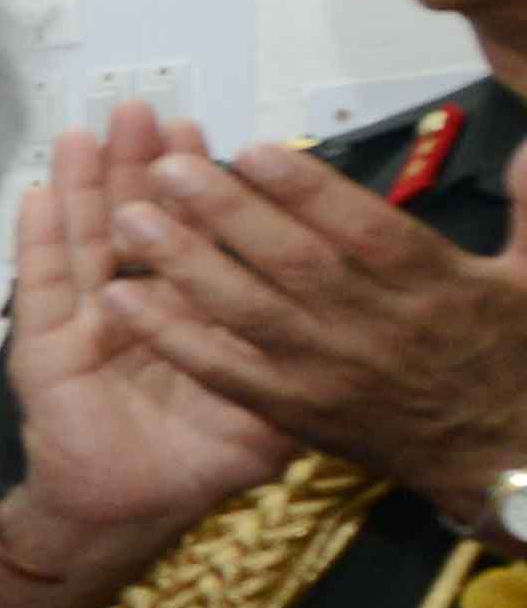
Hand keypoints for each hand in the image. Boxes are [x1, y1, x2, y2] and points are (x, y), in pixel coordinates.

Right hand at [0, 115, 289, 564]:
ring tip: (89, 130)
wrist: (131, 507)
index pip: (196, 233)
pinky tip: (39, 192)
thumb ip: (306, 365)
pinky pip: (41, 284)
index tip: (209, 139)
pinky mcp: (45, 344)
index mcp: (192, 308)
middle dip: (141, 162)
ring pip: (86, 235)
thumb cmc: (196, 459)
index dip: (200, 185)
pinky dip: (37, 238)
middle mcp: (138, 299)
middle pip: (136, 216)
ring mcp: (86, 317)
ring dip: (86, 181)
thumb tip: (359, 318)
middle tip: (148, 111)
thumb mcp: (273, 409)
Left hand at [100, 120, 526, 495]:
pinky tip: (120, 302)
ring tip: (126, 220)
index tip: (252, 150)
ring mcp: (330, 373)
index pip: (363, 228)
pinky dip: (172, 337)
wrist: (504, 457)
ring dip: (183, 265)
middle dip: (224, 213)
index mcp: (435, 286)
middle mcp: (376, 327)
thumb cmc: (512, 356)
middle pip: (293, 263)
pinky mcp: (296, 411)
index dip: (306, 188)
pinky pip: (224, 372)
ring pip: (249, 311)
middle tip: (164, 170)